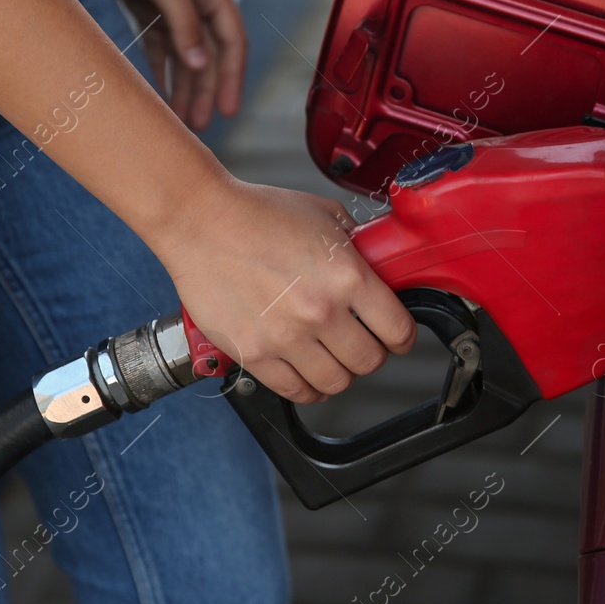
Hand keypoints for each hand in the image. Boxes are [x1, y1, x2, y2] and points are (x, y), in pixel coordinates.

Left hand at [94, 0, 246, 130]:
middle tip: (200, 127)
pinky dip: (162, 71)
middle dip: (207, 91)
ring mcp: (174, 4)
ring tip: (180, 120)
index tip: (228, 112)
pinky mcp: (149, 5)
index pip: (231, 42)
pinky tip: (159, 95)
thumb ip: (183, 21)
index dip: (232, 78)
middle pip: (210, 54)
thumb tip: (202, 64)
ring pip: (186, 55)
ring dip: (185, 87)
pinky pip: (161, 47)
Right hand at [159, 178, 416, 402]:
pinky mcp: (255, 353)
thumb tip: (376, 262)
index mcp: (347, 277)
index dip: (402, 336)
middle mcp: (321, 312)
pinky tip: (308, 375)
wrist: (202, 221)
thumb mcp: (325, 214)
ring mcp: (286, 337)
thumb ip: (356, 243)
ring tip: (333, 360)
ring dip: (341, 374)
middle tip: (362, 344)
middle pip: (370, 361)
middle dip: (372, 355)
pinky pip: (295, 390)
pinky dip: (308, 389)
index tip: (396, 337)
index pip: (398, 329)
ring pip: (336, 383)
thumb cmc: (258, 213)